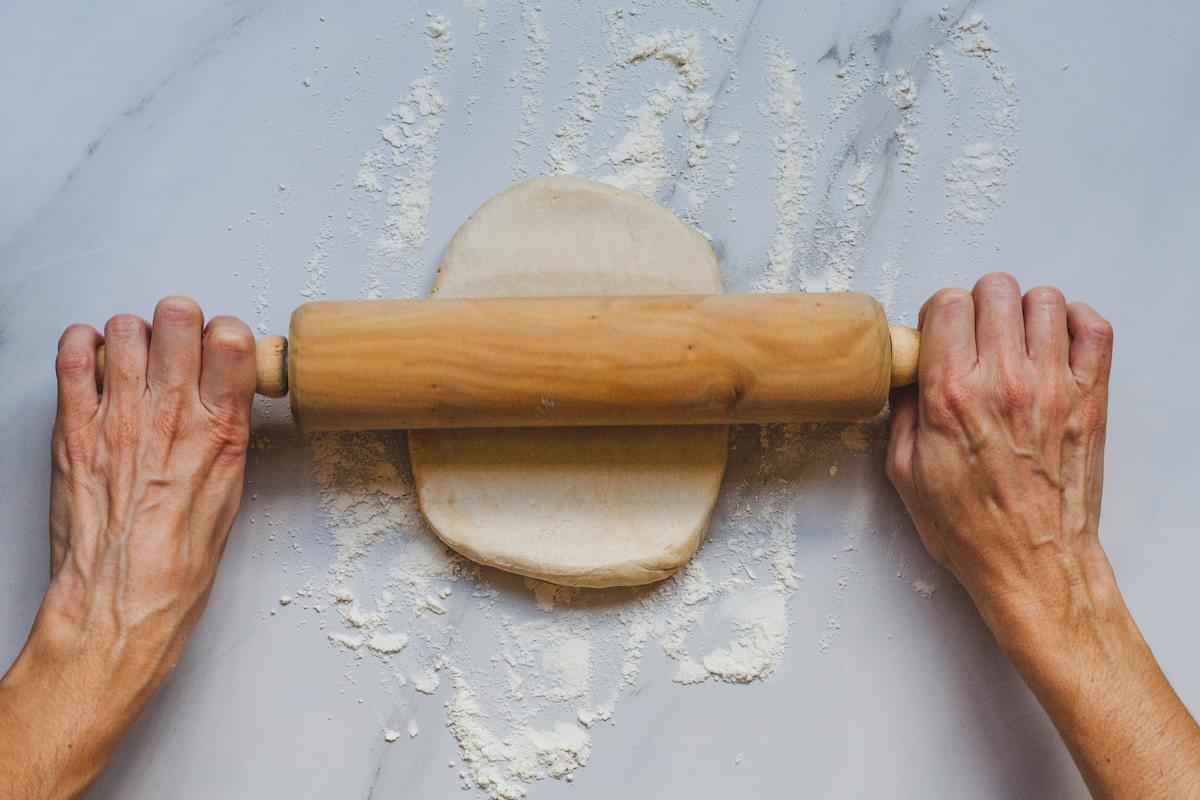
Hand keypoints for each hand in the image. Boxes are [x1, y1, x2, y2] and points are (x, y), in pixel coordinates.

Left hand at [0, 297, 255, 797]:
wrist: (119, 605)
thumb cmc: (177, 565)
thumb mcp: (230, 496)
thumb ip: (226, 438)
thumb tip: (224, 402)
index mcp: (219, 433)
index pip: (230, 339)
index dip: (226, 333)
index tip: (222, 348)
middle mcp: (170, 416)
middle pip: (177, 318)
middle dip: (182, 321)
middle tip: (179, 342)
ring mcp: (118, 419)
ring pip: (126, 329)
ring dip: (134, 335)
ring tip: (137, 357)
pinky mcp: (74, 429)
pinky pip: (73, 356)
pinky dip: (84, 346)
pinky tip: (97, 363)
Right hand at [885, 272, 1113, 636]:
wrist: (1032, 564)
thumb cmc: (971, 529)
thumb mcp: (905, 473)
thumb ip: (903, 413)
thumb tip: (908, 375)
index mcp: (952, 396)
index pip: (946, 304)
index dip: (937, 314)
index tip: (938, 335)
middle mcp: (1004, 381)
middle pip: (994, 290)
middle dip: (977, 306)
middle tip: (973, 336)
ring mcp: (1053, 385)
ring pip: (1042, 299)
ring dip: (1022, 312)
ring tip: (1014, 340)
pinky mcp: (1090, 397)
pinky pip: (1093, 327)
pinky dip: (1075, 322)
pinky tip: (1055, 343)